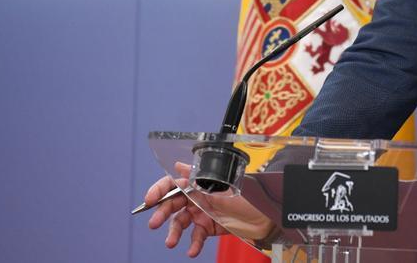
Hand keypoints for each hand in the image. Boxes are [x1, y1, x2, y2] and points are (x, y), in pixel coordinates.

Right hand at [144, 162, 276, 257]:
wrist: (268, 214)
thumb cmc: (249, 194)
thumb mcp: (225, 186)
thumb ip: (201, 179)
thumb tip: (179, 166)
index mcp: (199, 183)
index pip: (174, 183)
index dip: (159, 190)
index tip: (149, 200)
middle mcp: (198, 197)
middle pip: (173, 204)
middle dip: (162, 213)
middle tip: (154, 223)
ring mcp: (203, 213)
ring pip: (181, 222)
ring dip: (174, 233)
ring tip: (170, 243)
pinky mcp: (209, 228)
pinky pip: (196, 237)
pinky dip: (193, 244)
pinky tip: (191, 251)